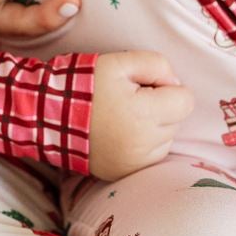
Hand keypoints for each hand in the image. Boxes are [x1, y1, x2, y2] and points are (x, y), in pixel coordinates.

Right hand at [88, 52, 194, 180]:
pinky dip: (143, 146)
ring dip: (154, 128)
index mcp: (145, 113)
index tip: (146, 87)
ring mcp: (134, 163)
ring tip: (124, 118)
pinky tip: (122, 135)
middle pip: (176, 121)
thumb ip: (157, 64)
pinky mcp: (124, 174)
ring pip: (166, 140)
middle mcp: (144, 144)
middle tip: (130, 101)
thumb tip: (175, 82)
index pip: (186, 101)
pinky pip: (150, 158)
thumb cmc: (87, 84)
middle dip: (161, 108)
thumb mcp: (120, 61)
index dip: (169, 88)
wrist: (50, 115)